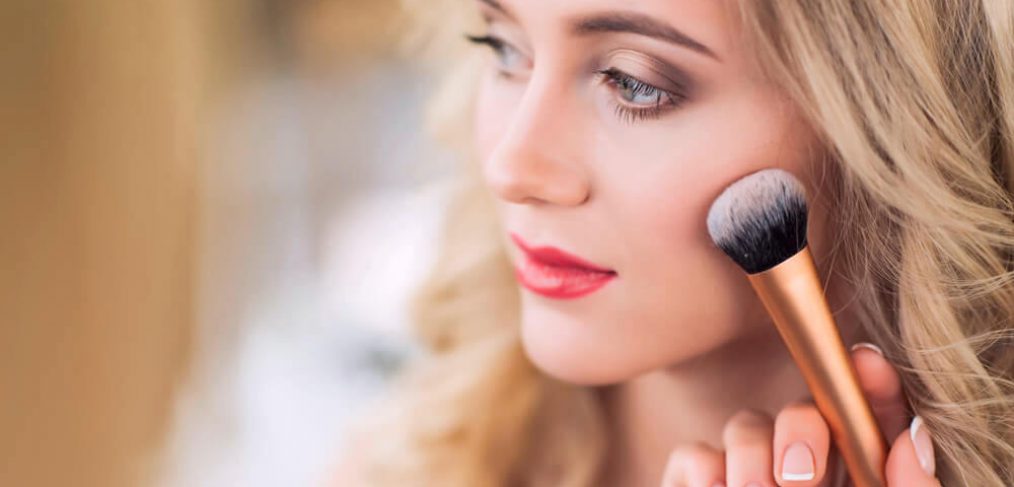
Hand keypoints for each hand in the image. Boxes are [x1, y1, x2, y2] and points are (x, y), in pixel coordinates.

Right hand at [661, 343, 939, 486]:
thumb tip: (910, 440)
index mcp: (854, 478)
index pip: (869, 418)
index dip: (870, 385)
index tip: (867, 363)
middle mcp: (802, 471)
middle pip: (803, 409)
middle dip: (800, 427)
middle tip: (798, 475)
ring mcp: (744, 474)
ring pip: (744, 425)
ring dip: (750, 460)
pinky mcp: (695, 483)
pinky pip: (692, 456)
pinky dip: (701, 474)